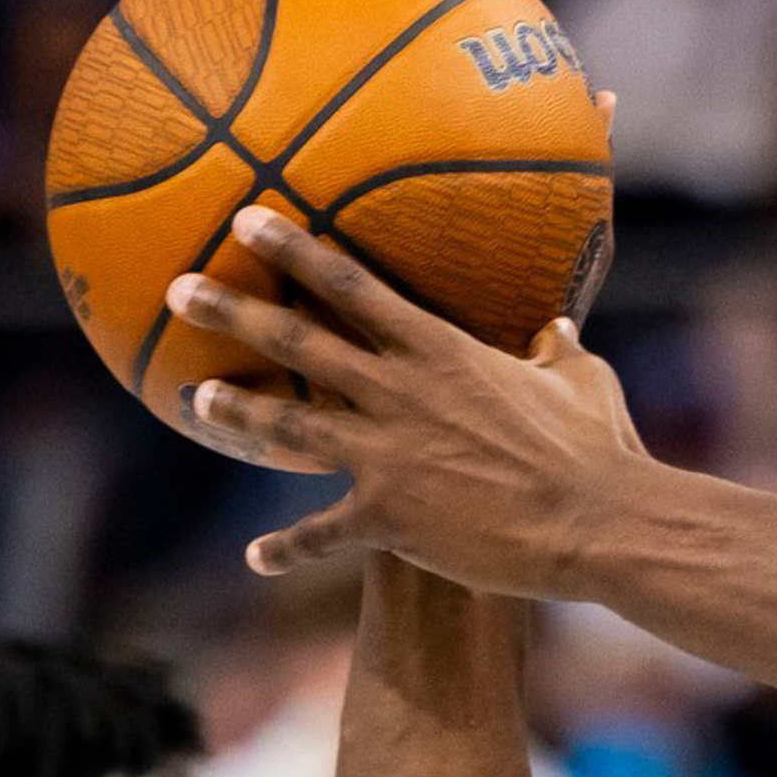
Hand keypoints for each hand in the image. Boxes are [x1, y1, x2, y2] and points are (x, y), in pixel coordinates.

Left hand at [161, 206, 645, 588]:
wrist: (596, 522)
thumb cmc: (597, 448)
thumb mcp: (580, 381)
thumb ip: (555, 353)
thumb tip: (556, 333)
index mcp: (440, 350)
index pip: (350, 286)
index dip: (294, 249)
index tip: (247, 218)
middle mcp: (400, 393)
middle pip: (299, 342)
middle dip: (233, 312)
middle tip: (179, 289)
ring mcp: (387, 455)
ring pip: (291, 425)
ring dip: (240, 410)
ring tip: (197, 397)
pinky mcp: (389, 518)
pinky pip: (321, 534)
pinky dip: (286, 548)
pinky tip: (255, 559)